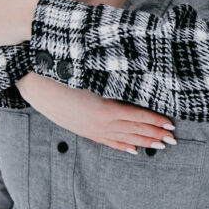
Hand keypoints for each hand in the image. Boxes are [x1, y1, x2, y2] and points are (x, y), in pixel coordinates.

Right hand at [17, 73, 175, 152]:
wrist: (34, 81)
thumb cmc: (64, 71)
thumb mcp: (92, 70)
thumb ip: (115, 68)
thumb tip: (132, 59)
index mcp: (105, 108)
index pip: (138, 116)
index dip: (155, 121)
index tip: (171, 124)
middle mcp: (100, 122)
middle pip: (134, 129)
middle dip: (155, 134)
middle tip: (173, 139)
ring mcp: (91, 128)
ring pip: (123, 137)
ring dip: (143, 141)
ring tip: (160, 146)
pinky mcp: (83, 130)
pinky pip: (107, 141)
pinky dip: (122, 145)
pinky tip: (132, 149)